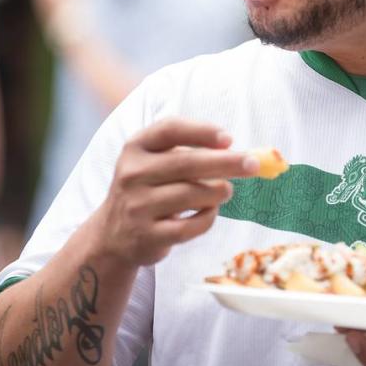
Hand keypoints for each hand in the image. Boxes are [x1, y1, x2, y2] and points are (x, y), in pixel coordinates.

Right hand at [93, 119, 259, 267]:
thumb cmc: (149, 189)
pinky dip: (208, 218)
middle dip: (226, 162)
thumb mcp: (156, 162)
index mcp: (136, 147)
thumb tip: (238, 153)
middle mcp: (132, 174)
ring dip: (219, 192)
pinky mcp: (147, 235)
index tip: (229, 138)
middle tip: (253, 164)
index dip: (202, 131)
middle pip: (187, 163)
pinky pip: (192, 225)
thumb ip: (190, 152)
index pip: (170, 129)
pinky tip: (209, 212)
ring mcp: (137, 206)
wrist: (112, 234)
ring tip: (225, 191)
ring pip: (193, 194)